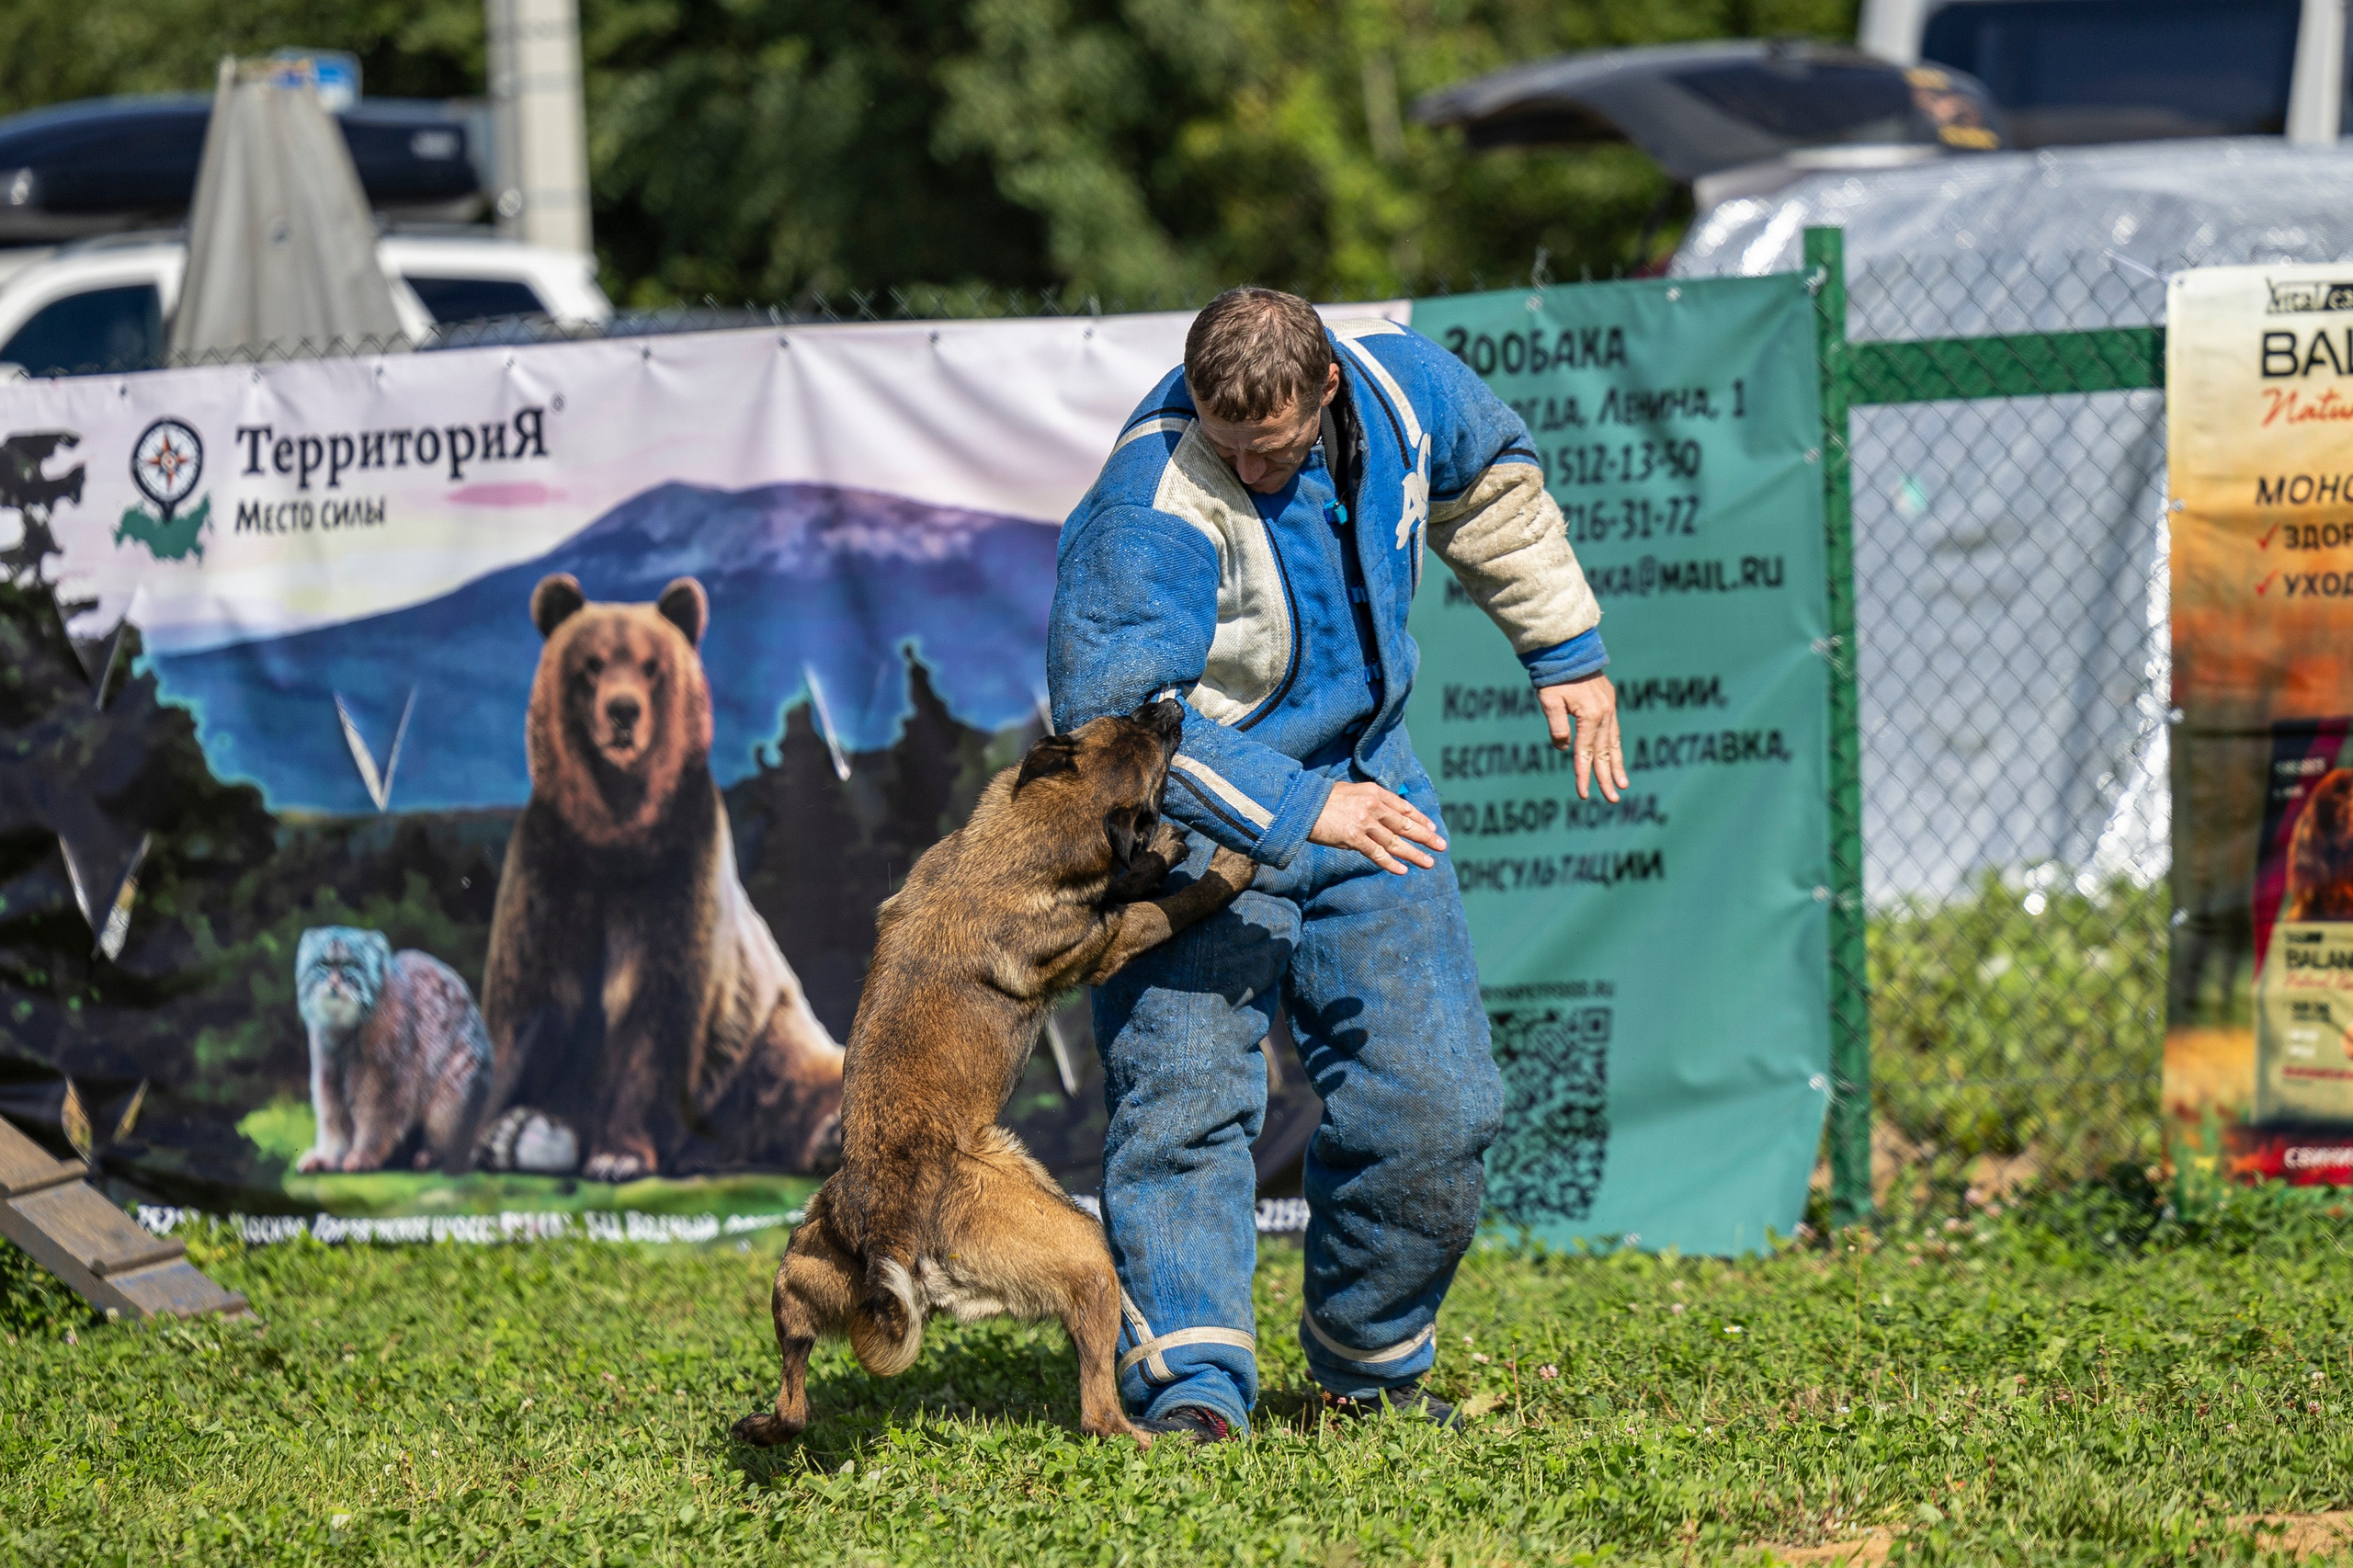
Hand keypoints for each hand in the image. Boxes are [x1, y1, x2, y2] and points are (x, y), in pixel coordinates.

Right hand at [1310, 781, 1446, 874]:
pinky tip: (1403, 870)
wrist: (1302, 805)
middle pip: (1404, 824)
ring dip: (1413, 853)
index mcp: (1374, 792)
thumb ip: (1368, 801)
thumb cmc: (1322, 799)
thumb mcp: (1350, 792)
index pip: (1403, 807)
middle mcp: (1373, 806)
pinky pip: (1377, 853)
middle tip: (1441, 846)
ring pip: (1395, 841)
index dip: (1419, 818)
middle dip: (1425, 836)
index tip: (1431, 827)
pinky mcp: (1353, 837)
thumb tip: (1381, 816)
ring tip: (1429, 862)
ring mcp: (1364, 822)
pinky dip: (1391, 863)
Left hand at [1539, 674, 1628, 802]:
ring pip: (1614, 743)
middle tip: (1611, 799)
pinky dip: (1615, 747)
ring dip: (1617, 765)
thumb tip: (1565, 748)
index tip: (1583, 794)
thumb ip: (1557, 726)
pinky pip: (1614, 730)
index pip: (1585, 752)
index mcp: (1591, 716)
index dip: (1583, 775)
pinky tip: (1615, 758)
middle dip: (1607, 777)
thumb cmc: (1554, 678)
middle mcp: (1605, 714)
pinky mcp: (1609, 703)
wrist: (1568, 650)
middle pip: (1605, 752)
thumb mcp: (1549, 702)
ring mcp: (1610, 708)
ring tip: (1621, 785)